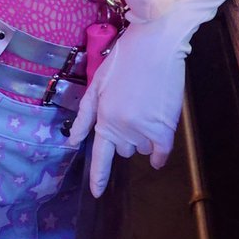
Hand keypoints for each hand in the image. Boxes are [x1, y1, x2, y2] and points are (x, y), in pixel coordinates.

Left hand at [68, 17, 190, 196]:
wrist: (155, 46)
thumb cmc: (123, 61)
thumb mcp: (96, 86)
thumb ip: (85, 116)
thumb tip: (72, 141)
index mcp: (104, 119)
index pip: (100, 156)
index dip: (99, 176)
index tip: (97, 192)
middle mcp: (123, 129)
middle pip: (124, 150)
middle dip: (126, 137)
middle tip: (131, 111)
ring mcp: (144, 130)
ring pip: (142, 148)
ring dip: (144, 137)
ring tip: (146, 110)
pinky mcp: (165, 128)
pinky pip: (161, 152)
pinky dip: (159, 153)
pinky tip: (159, 144)